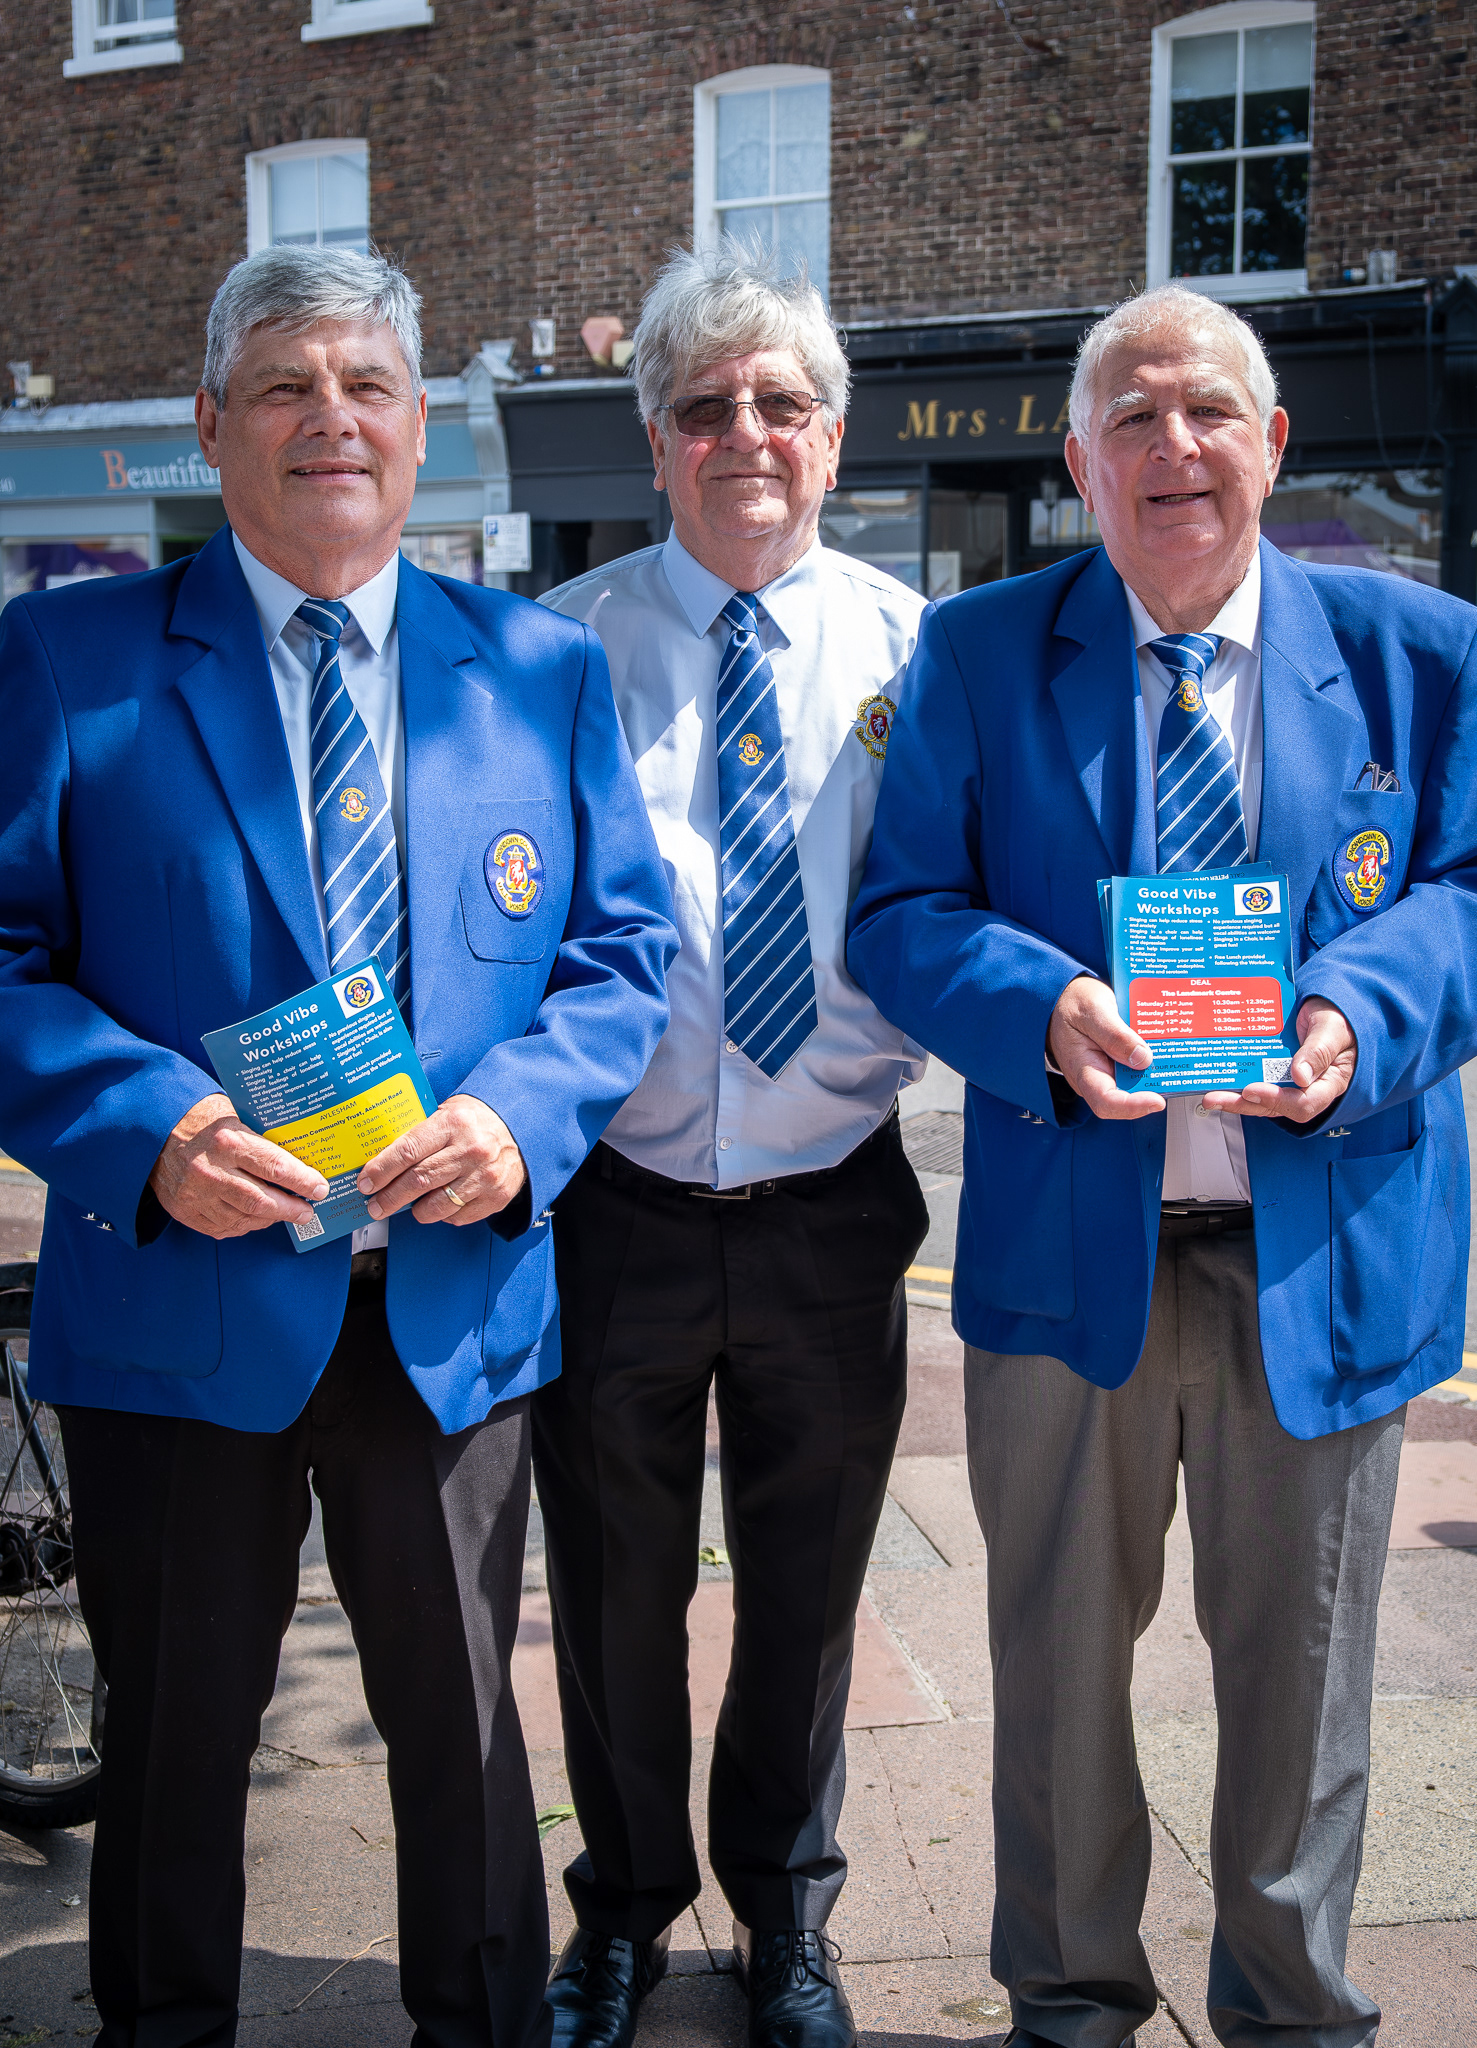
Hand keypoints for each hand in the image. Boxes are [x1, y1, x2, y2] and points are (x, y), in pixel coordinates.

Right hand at [149, 1093, 328, 1239]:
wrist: (150, 1128)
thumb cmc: (199, 1117)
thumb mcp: (233, 1116)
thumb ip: (259, 1142)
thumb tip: (297, 1162)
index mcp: (227, 1141)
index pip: (276, 1168)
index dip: (303, 1182)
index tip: (319, 1188)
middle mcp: (211, 1171)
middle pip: (261, 1202)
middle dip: (290, 1210)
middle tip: (307, 1212)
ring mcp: (195, 1194)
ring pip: (243, 1219)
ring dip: (269, 1220)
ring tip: (284, 1214)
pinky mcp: (183, 1210)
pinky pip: (221, 1228)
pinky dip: (243, 1226)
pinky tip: (255, 1219)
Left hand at [358, 1093, 526, 1226]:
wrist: (523, 1129)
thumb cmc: (477, 1121)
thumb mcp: (448, 1112)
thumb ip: (420, 1134)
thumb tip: (380, 1160)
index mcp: (453, 1124)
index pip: (408, 1151)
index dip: (381, 1170)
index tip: (366, 1183)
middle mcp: (471, 1150)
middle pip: (418, 1182)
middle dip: (389, 1198)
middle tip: (375, 1205)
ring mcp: (485, 1176)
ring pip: (435, 1206)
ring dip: (415, 1210)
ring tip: (408, 1205)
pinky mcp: (496, 1197)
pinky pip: (457, 1216)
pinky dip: (443, 1214)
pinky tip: (441, 1202)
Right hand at [1048, 974, 1166, 1120]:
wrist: (1065, 999)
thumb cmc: (1072, 1004)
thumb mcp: (1092, 1010)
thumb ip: (1114, 1034)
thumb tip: (1143, 1058)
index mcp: (1082, 1070)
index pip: (1106, 1102)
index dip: (1132, 1106)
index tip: (1157, 1100)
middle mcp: (1095, 1078)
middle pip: (1125, 1099)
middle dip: (1151, 1091)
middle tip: (1175, 1073)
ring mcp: (1107, 1073)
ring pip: (1135, 1087)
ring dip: (1155, 1078)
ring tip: (1174, 1060)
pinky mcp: (1116, 1065)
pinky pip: (1136, 1072)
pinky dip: (1151, 1065)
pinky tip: (1165, 1052)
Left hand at [1200, 996, 1356, 1124]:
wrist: (1329, 1007)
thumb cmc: (1338, 1020)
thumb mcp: (1332, 1029)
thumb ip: (1318, 1050)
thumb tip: (1300, 1076)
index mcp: (1330, 1081)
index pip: (1304, 1102)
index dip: (1277, 1100)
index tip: (1252, 1089)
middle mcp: (1307, 1088)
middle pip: (1275, 1106)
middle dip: (1244, 1104)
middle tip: (1216, 1098)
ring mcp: (1289, 1083)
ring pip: (1261, 1099)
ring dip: (1234, 1099)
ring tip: (1210, 1096)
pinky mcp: (1275, 1073)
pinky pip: (1256, 1082)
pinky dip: (1237, 1084)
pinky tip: (1217, 1081)